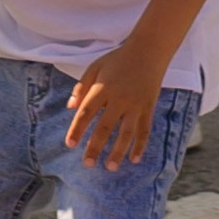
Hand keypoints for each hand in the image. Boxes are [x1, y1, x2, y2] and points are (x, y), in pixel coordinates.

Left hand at [65, 39, 164, 171]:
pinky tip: (134, 159)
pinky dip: (140, 146)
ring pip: (126, 133)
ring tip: (110, 167)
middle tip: (87, 164)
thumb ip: (81, 87)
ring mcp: (135, 105)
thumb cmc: (118, 60)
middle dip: (95, 147)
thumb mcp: (95, 67)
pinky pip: (144, 130)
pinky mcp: (148, 108)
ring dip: (118, 152)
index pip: (86, 112)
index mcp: (103, 88)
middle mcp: (119, 98)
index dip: (77, 129)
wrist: (148, 51)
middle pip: (105, 127)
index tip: (70, 144)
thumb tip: (70, 108)